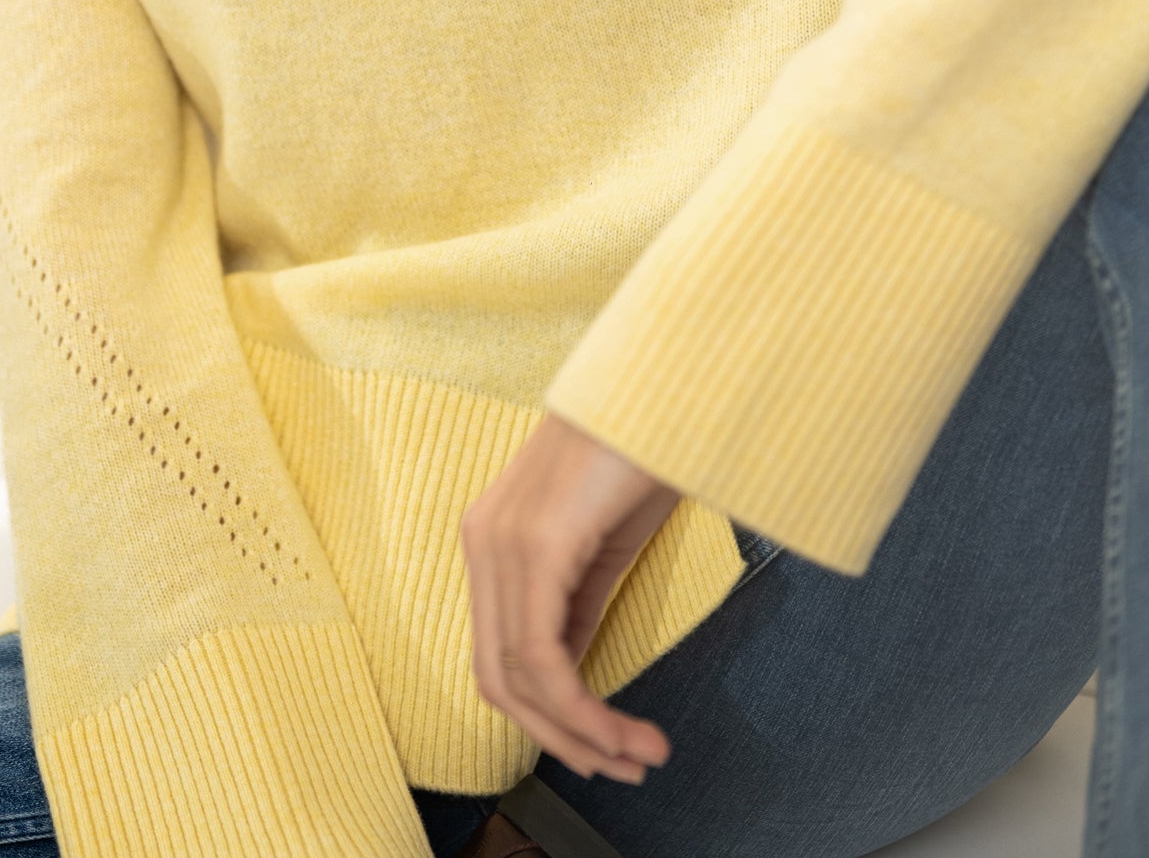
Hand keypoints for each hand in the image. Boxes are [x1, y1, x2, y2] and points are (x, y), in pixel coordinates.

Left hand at [460, 409, 681, 782]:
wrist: (666, 382)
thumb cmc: (641, 449)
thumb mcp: (602, 544)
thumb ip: (575, 605)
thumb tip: (571, 675)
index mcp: (491, 538)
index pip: (497, 656)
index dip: (548, 719)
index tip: (608, 748)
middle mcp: (482, 540)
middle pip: (496, 679)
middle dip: (563, 741)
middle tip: (626, 766)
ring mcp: (502, 541)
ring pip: (518, 679)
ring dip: (582, 736)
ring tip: (639, 755)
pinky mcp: (537, 544)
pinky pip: (544, 657)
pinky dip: (583, 710)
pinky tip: (624, 728)